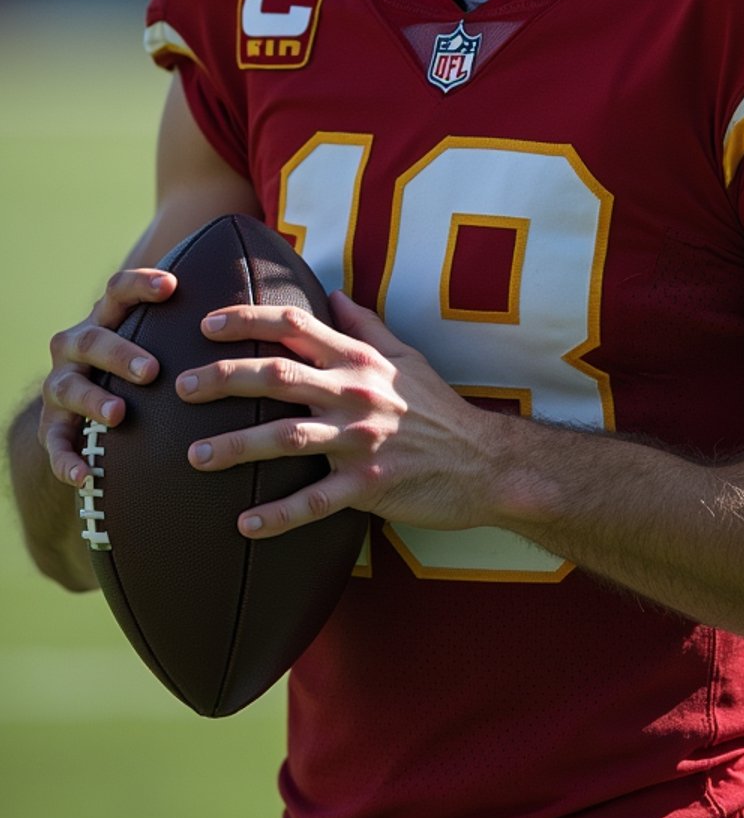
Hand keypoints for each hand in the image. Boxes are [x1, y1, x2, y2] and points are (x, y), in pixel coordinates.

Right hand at [42, 269, 176, 483]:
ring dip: (92, 399)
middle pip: (91, 339)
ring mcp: (60, 384)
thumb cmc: (146, 365)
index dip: (140, 284)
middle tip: (152, 371)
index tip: (172, 285)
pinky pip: (53, 442)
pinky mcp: (51, 424)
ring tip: (119, 414)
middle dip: (121, 353)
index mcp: (105, 318)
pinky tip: (84, 475)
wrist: (93, 408)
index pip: (118, 291)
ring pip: (68, 386)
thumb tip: (258, 314)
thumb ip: (193, 328)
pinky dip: (64, 460)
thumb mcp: (162, 341)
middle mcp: (76, 346)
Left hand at [180, 291, 498, 537]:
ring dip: (237, 447)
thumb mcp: (407, 357)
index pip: (296, 325)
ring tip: (194, 456)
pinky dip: (278, 516)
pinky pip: (316, 503)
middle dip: (225, 378)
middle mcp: (356, 394)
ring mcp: (362, 441)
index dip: (248, 320)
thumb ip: (366, 325)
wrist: (486, 462)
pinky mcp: (371, 488)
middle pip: (279, 376)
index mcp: (361, 360)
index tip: (206, 323)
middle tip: (182, 388)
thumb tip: (333, 292)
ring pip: (287, 438)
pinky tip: (243, 525)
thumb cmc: (440, 409)